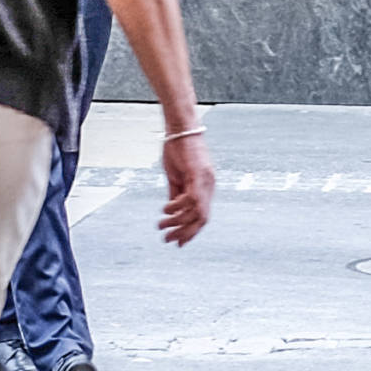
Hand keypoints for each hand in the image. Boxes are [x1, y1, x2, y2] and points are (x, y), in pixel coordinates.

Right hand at [159, 130, 215, 245]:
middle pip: (202, 218)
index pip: (202, 216)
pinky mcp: (197, 173)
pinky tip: (165, 209)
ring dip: (178, 223)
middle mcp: (209, 185)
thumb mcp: (176, 176)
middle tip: (167, 240)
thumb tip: (172, 210)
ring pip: (196, 212)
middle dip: (185, 233)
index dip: (191, 231)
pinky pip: (191, 198)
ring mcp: (205, 180)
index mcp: (205, 187)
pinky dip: (177, 207)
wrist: (181, 127)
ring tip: (161, 226)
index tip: (177, 243)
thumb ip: (176, 193)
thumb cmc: (178, 149)